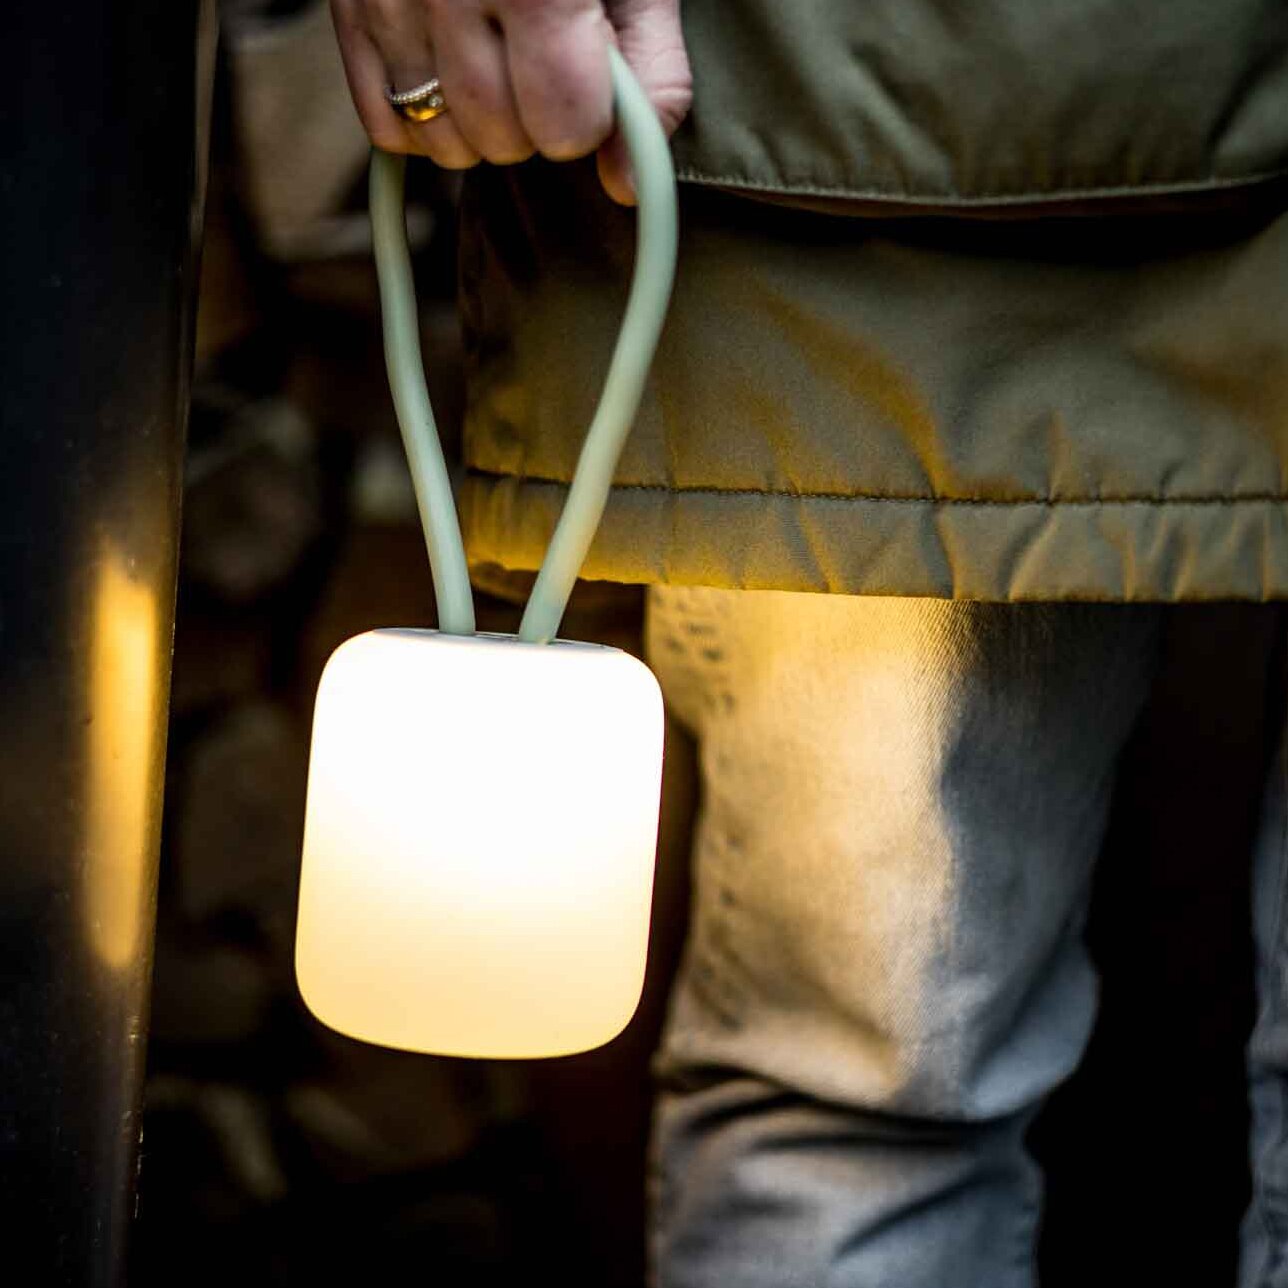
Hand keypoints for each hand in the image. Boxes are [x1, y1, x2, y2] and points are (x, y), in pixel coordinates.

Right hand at [331, 0, 691, 203]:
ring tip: (496, 63)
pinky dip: (421, 122)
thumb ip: (652, 79)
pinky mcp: (348, 10)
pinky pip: (385, 124)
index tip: (590, 80)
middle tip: (541, 66)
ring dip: (479, 130)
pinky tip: (449, 73)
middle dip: (534, 125)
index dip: (588, 117)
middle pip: (501, 138)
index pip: (563, 124)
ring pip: (442, 141)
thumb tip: (627, 184)